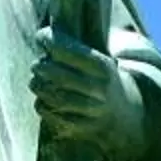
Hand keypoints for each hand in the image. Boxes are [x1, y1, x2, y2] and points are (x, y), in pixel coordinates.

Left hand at [32, 32, 146, 160]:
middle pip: (56, 74)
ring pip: (52, 96)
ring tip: (36, 81)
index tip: (41, 36)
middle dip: (40, 66)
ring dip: (38, 86)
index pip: (68, 50)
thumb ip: (74, 47)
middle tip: (37, 65)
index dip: (49, 40)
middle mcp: (99, 89)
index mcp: (103, 67)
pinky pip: (51, 114)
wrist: (124, 111)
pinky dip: (42, 105)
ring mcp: (91, 110)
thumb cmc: (102, 78)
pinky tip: (43, 99)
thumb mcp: (98, 59)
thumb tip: (43, 33)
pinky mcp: (82, 127)